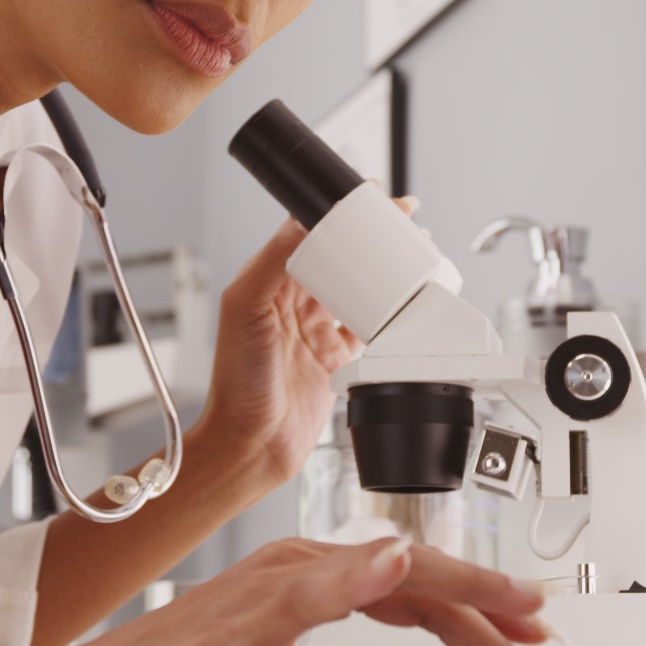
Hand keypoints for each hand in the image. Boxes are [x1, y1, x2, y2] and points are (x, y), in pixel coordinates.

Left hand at [197, 199, 417, 487]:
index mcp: (267, 282)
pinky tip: (401, 309)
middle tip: (402, 224)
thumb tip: (302, 222)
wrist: (252, 444)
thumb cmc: (235, 384)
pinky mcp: (335, 359)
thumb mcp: (245, 309)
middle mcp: (292, 303)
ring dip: (382, 276)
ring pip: (358, 290)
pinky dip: (387, 318)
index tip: (369, 201)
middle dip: (370, 241)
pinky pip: (368, 329)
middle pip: (340, 258)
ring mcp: (316, 330)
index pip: (309, 234)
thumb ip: (271, 263)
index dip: (339, 215)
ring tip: (409, 260)